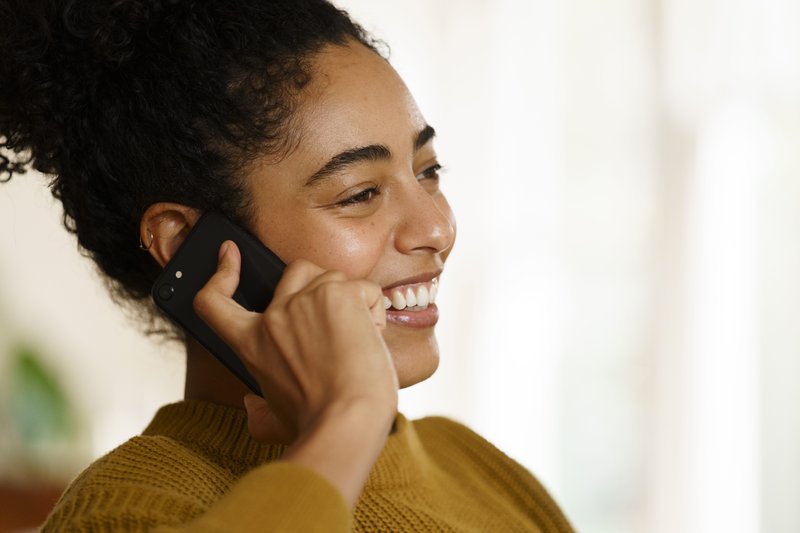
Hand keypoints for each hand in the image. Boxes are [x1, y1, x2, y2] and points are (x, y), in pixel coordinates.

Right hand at [193, 242, 397, 503]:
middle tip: (338, 326)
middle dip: (321, 288)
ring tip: (357, 344)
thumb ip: (259, 412)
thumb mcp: (275, 420)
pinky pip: (366, 291)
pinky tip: (371, 341)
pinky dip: (375, 314)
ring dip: (352, 304)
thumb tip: (251, 407)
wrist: (346, 423)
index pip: (214, 300)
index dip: (221, 273)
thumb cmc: (317, 426)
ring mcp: (306, 300)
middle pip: (296, 271)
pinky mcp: (340, 294)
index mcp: (252, 344)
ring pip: (335, 278)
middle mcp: (274, 316)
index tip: (229, 253)